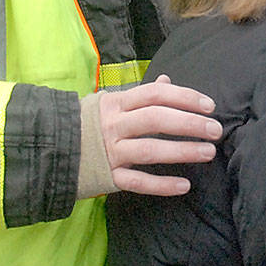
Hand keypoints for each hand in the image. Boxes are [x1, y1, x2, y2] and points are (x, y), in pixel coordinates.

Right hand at [98, 75, 222, 195]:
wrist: (49, 150)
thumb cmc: (88, 124)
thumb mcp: (111, 104)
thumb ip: (141, 95)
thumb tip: (168, 80)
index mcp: (117, 104)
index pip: (155, 94)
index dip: (184, 97)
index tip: (209, 105)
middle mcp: (114, 126)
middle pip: (156, 119)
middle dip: (189, 123)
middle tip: (216, 130)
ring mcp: (110, 152)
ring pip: (150, 151)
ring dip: (182, 151)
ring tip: (208, 153)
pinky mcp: (106, 176)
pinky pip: (137, 182)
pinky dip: (161, 185)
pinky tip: (184, 185)